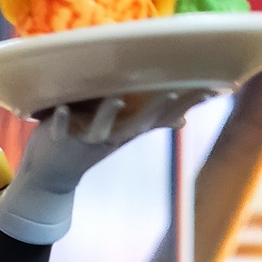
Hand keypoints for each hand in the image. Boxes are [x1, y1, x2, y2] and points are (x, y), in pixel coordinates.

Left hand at [0, 92, 202, 244]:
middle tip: (174, 92)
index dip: (186, 104)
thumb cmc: (89, 143)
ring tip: (118, 100)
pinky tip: (63, 110)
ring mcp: (86, 139)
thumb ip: (150, 121)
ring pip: (101, 128)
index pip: (164, 117)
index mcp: (129, 130)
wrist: (48, 175)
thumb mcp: (123, 133)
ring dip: (108, 115)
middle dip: (156, 110)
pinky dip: (61, 122)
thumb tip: (185, 120)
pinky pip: (61, 130)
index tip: (213, 86)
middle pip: (138, 124)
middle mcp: (112, 135)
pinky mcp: (59, 139)